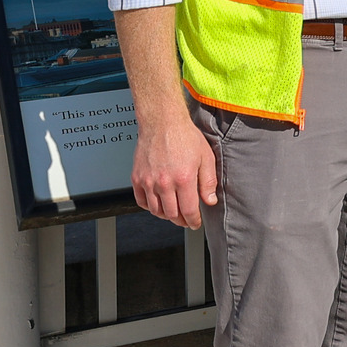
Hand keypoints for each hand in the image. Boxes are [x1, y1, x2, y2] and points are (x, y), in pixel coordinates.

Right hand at [129, 102, 216, 227]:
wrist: (162, 123)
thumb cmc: (185, 136)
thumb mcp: (206, 157)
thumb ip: (208, 181)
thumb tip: (209, 201)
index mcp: (183, 179)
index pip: (188, 210)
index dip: (193, 220)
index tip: (195, 224)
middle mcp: (164, 182)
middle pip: (171, 213)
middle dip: (181, 220)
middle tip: (186, 220)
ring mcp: (148, 181)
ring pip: (156, 210)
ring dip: (166, 216)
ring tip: (174, 214)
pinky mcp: (137, 178)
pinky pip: (141, 201)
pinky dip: (149, 207)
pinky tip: (158, 205)